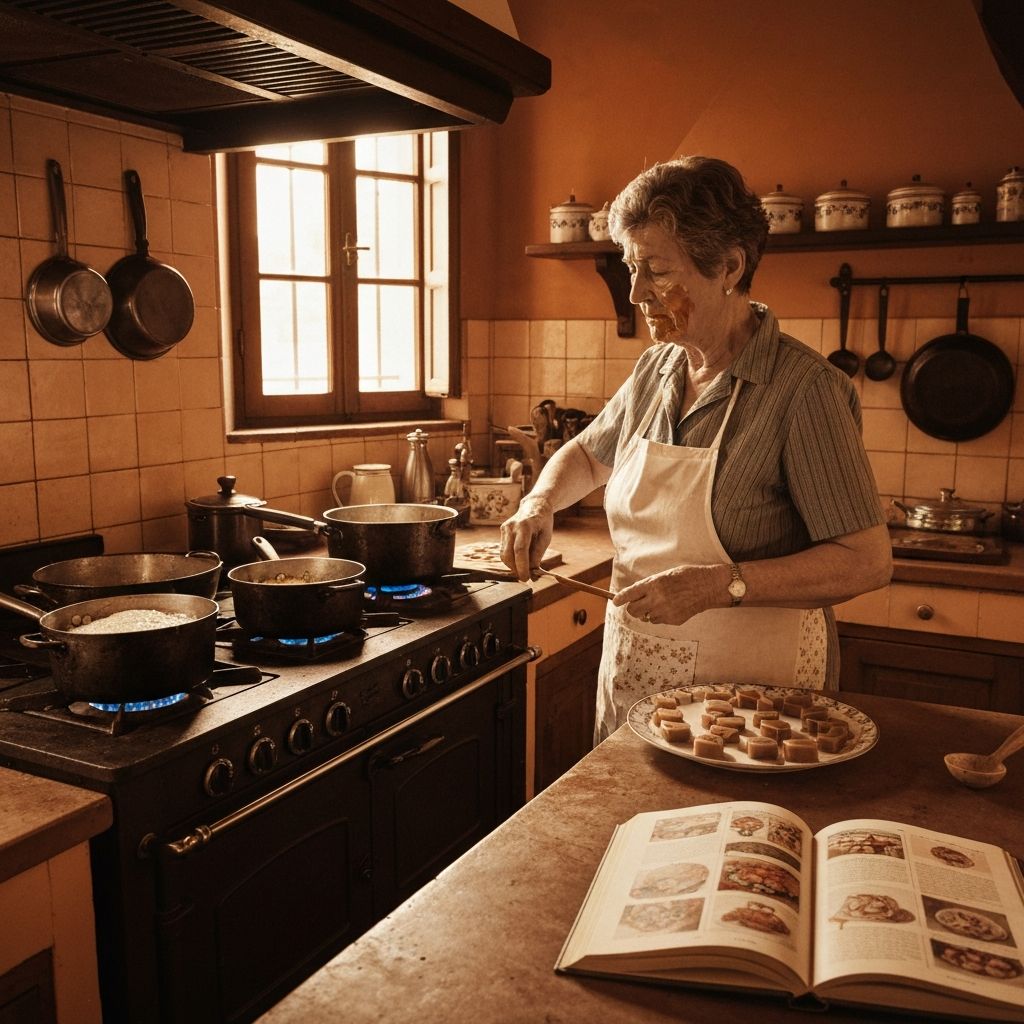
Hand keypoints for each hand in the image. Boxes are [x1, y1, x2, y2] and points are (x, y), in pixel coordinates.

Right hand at [499, 494, 553, 580]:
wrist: (535, 506)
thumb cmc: (543, 523)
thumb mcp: (546, 538)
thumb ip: (537, 554)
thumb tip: (532, 572)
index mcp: (525, 525)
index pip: (520, 549)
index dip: (522, 566)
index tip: (526, 578)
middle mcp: (512, 526)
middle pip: (508, 554)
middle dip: (516, 569)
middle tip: (526, 578)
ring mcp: (505, 528)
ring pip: (503, 554)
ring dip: (512, 566)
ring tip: (524, 570)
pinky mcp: (502, 531)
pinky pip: (503, 550)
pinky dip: (510, 559)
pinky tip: (519, 562)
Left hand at [613, 563, 728, 624]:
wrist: (708, 586)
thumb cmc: (686, 576)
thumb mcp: (664, 575)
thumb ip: (648, 585)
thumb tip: (634, 596)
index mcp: (654, 584)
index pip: (630, 593)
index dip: (620, 599)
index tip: (615, 602)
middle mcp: (657, 599)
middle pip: (633, 610)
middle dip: (633, 607)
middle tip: (639, 603)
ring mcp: (665, 611)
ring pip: (646, 617)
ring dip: (649, 612)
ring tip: (662, 602)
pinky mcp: (673, 620)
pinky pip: (659, 621)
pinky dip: (661, 616)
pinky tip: (672, 607)